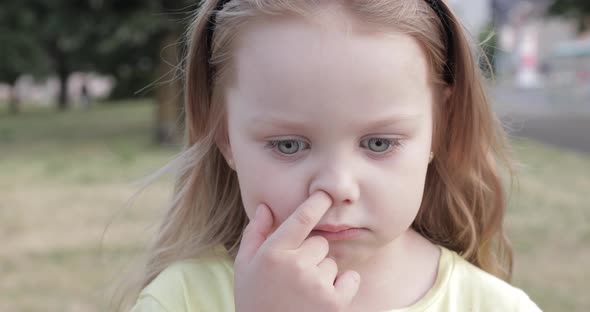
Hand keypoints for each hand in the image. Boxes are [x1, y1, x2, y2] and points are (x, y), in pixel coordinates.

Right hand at [234, 191, 360, 311]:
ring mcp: (317, 283)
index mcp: (273, 253)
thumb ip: (255, 234)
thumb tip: (266, 206)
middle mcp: (295, 264)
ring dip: (324, 274)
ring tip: (304, 295)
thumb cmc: (254, 302)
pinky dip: (342, 286)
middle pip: (319, 243)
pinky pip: (350, 278)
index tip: (325, 192)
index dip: (316, 203)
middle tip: (295, 278)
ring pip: (332, 262)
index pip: (300, 219)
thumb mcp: (244, 267)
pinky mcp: (335, 302)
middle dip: (311, 255)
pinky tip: (323, 300)